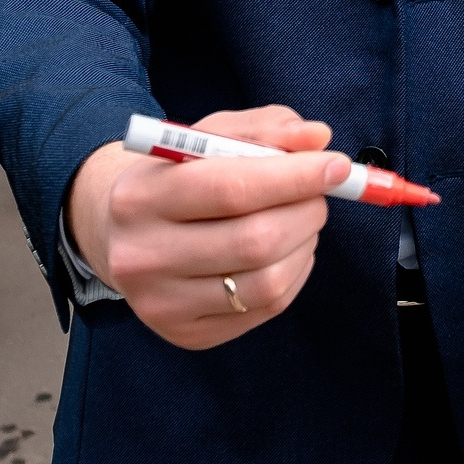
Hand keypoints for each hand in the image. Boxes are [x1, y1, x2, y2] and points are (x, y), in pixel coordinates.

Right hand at [64, 105, 346, 350]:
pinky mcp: (188, 334)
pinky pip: (267, 307)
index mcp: (140, 196)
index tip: (338, 165)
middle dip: (306, 212)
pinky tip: (287, 251)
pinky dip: (295, 273)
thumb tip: (318, 137)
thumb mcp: (211, 137)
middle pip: (254, 241)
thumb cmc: (180, 176)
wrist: (125, 237)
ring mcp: (162, 304)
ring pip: (267, 280)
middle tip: (320, 195)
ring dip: (305, 244)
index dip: (295, 176)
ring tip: (301, 220)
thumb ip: (265, 129)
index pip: (231, 188)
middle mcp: (142, 256)